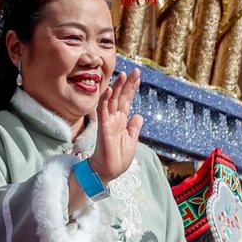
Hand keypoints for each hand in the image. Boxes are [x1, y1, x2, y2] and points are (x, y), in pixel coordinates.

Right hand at [88, 68, 141, 182]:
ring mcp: (108, 122)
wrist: (108, 171)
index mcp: (122, 121)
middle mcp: (114, 118)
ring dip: (116, 88)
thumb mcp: (132, 141)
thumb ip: (134, 128)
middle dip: (127, 83)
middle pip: (121, 97)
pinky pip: (103, 111)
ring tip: (122, 75)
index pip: (127, 101)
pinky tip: (109, 90)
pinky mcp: (102, 127)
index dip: (132, 88)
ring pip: (112, 100)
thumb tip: (139, 115)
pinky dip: (105, 100)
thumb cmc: (118, 158)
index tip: (137, 76)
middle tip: (134, 70)